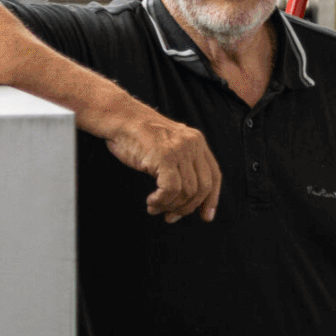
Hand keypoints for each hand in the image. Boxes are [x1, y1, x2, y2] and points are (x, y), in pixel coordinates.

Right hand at [100, 104, 221, 222]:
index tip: (206, 217)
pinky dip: (162, 201)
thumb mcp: (169, 147)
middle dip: (188, 208)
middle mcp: (193, 144)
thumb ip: (182, 165)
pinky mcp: (164, 156)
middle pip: (203, 187)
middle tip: (171, 217)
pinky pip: (171, 189)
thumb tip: (189, 199)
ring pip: (187, 191)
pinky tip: (151, 202)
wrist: (120, 119)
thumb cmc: (139, 137)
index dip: (212, 199)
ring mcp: (180, 150)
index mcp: (197, 142)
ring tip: (155, 207)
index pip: (215, 175)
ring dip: (170, 206)